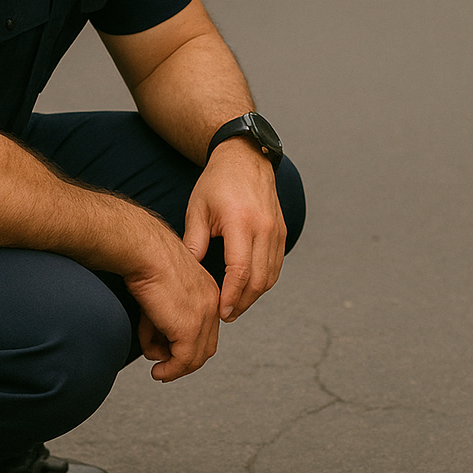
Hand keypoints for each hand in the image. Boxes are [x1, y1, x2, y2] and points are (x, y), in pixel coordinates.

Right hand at [121, 217, 222, 381]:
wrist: (144, 250)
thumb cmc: (146, 263)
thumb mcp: (160, 294)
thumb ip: (162, 320)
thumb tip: (158, 348)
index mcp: (209, 291)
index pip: (207, 329)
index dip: (189, 346)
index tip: (169, 353)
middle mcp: (212, 303)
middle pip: (205, 347)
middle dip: (183, 361)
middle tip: (163, 368)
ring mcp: (203, 316)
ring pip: (194, 357)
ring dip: (175, 369)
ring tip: (157, 370)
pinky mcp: (188, 327)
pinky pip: (182, 360)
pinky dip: (170, 370)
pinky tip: (157, 371)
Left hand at [182, 138, 286, 322]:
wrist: (245, 157)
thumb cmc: (216, 182)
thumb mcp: (197, 209)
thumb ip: (194, 242)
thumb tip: (189, 274)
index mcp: (241, 223)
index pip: (239, 271)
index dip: (231, 296)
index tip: (221, 312)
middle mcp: (264, 228)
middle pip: (259, 280)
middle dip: (243, 302)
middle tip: (227, 315)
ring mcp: (277, 229)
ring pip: (271, 275)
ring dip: (255, 295)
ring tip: (236, 305)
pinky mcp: (282, 230)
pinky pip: (277, 264)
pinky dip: (265, 280)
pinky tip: (249, 287)